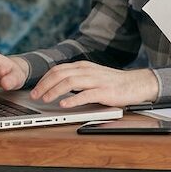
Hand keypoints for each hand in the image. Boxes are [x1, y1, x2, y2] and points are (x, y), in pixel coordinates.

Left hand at [29, 62, 158, 107]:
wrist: (136, 84)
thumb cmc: (113, 82)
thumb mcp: (92, 75)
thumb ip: (77, 77)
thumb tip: (57, 85)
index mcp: (83, 66)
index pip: (58, 69)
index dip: (44, 79)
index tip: (35, 89)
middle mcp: (87, 71)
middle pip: (60, 74)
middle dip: (44, 85)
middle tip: (35, 96)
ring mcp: (96, 81)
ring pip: (69, 82)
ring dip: (54, 91)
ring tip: (45, 99)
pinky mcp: (104, 92)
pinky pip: (85, 95)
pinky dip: (72, 100)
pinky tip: (63, 105)